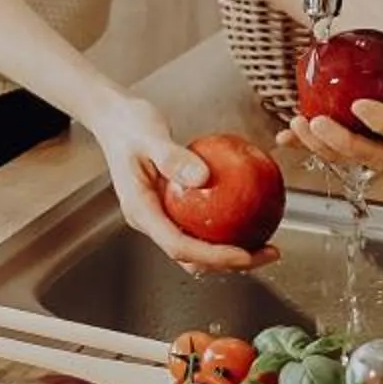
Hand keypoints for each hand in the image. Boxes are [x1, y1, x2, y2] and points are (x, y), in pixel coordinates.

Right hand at [87, 92, 281, 273]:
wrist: (115, 119)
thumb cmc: (128, 125)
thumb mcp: (150, 136)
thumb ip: (173, 158)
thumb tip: (204, 178)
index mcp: (140, 210)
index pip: (178, 246)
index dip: (212, 256)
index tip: (244, 254)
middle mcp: (149, 220)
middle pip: (191, 257)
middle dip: (230, 263)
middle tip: (267, 253)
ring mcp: (159, 217)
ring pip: (196, 249)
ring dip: (230, 253)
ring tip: (264, 245)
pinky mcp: (170, 210)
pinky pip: (199, 228)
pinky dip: (225, 232)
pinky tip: (249, 219)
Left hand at [281, 9, 382, 175]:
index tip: (359, 105)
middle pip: (379, 156)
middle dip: (346, 143)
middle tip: (320, 123)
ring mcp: (380, 142)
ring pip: (352, 158)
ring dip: (321, 147)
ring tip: (300, 124)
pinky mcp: (353, 138)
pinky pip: (329, 148)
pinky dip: (304, 146)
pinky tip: (286, 138)